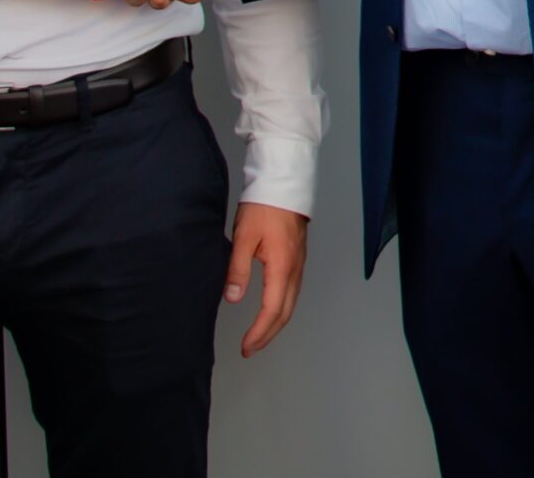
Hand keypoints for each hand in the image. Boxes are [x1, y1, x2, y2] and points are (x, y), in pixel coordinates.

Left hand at [226, 201, 308, 356]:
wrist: (283, 184)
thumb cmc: (263, 206)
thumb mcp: (244, 237)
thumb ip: (237, 269)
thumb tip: (234, 298)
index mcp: (282, 266)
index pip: (272, 310)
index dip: (259, 332)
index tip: (246, 346)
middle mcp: (295, 269)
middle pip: (285, 313)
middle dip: (268, 335)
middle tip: (250, 349)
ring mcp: (299, 264)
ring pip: (291, 304)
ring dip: (275, 323)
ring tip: (258, 336)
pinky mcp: (297, 259)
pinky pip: (292, 292)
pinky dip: (281, 309)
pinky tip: (270, 311)